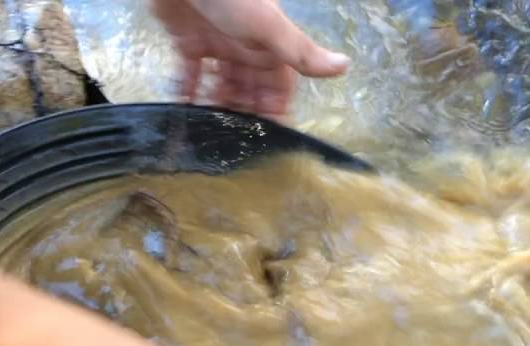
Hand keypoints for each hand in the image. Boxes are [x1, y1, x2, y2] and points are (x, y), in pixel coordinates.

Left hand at [149, 0, 350, 117]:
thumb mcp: (269, 24)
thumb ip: (300, 51)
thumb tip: (345, 66)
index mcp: (270, 47)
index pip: (280, 87)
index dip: (276, 111)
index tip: (267, 137)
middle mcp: (247, 49)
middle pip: (250, 91)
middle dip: (244, 113)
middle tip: (233, 138)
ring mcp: (217, 46)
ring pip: (223, 86)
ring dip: (218, 106)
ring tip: (210, 130)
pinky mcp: (189, 43)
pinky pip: (190, 75)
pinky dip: (187, 92)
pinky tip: (184, 111)